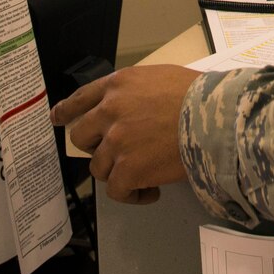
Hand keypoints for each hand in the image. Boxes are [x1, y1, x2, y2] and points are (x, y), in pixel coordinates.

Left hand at [51, 66, 201, 203]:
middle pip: (81, 135)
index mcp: (118, 85)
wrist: (214, 119)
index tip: (58, 119)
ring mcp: (116, 142)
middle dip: (94, 146)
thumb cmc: (199, 96)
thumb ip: (137, 92)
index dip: (66, 111)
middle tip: (114, 154)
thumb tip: (135, 108)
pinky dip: (132, 195)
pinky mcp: (128, 170)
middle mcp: (110, 111)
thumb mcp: (160, 78)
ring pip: (98, 166)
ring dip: (116, 173)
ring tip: (140, 177)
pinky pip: (116, 190)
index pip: (80, 99)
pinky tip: (150, 192)